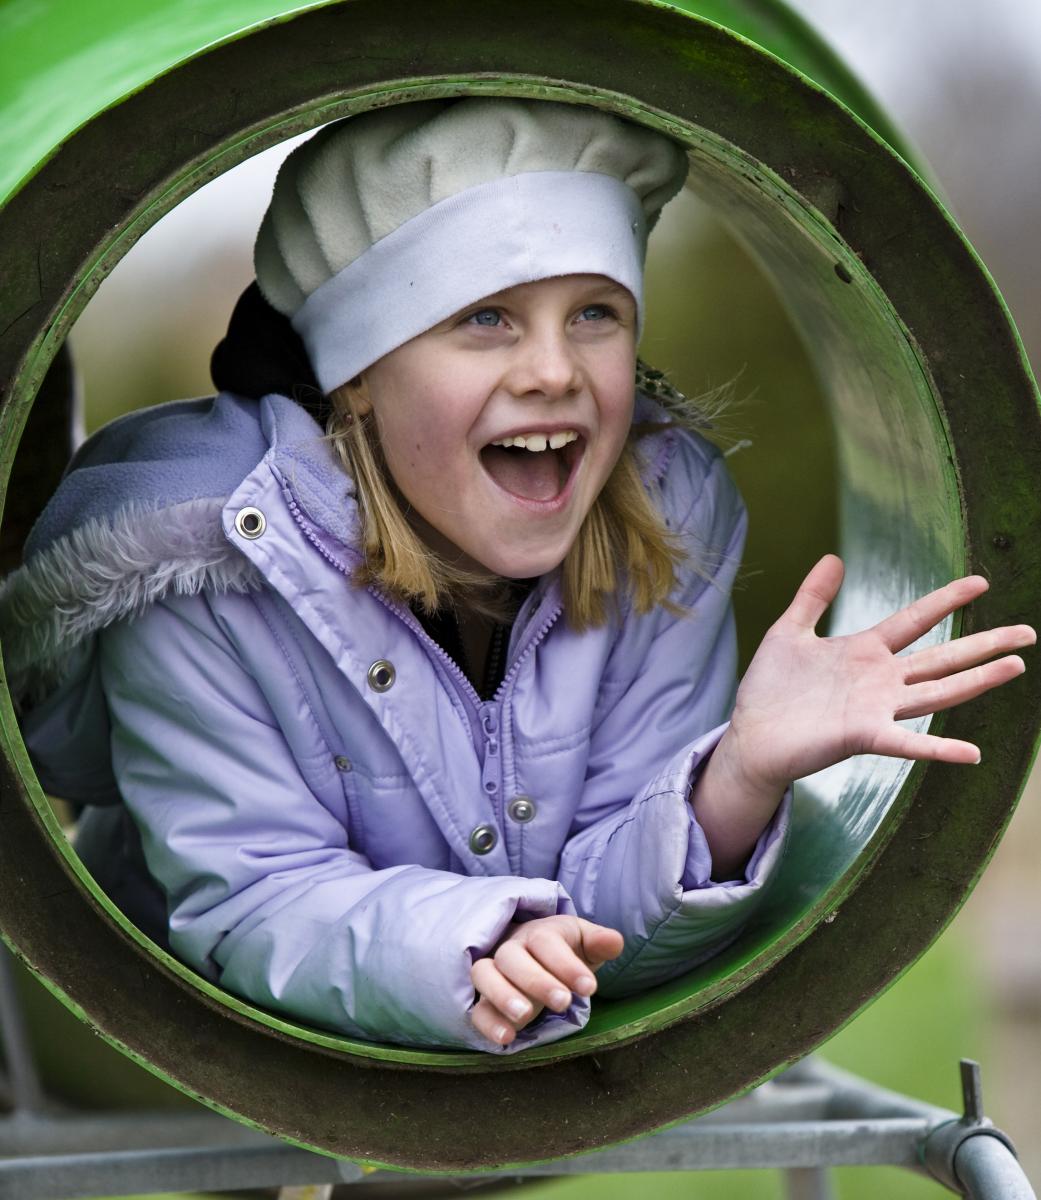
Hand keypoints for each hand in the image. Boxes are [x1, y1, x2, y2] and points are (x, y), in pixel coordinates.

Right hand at [470, 915, 622, 1047]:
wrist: (532, 956)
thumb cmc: (563, 950)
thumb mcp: (583, 943)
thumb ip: (599, 943)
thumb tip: (615, 942)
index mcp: (539, 933)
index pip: (546, 941)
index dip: (566, 964)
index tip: (589, 987)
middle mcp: (511, 948)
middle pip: (512, 957)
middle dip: (537, 980)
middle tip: (563, 1002)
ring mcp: (494, 973)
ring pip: (484, 975)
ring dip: (503, 996)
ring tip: (525, 1016)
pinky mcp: (484, 1000)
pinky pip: (477, 1008)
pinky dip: (488, 1023)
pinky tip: (507, 1039)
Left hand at [729, 554, 1034, 789]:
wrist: (750, 736)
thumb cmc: (770, 690)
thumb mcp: (789, 632)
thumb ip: (812, 597)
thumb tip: (834, 557)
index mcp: (864, 652)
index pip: (914, 620)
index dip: (946, 601)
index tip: (981, 582)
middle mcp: (879, 681)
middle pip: (941, 657)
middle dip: (984, 643)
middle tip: (1028, 631)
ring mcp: (875, 709)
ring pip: (937, 692)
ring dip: (976, 681)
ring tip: (1015, 665)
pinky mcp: (863, 736)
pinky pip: (908, 743)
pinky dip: (939, 747)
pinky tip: (972, 752)